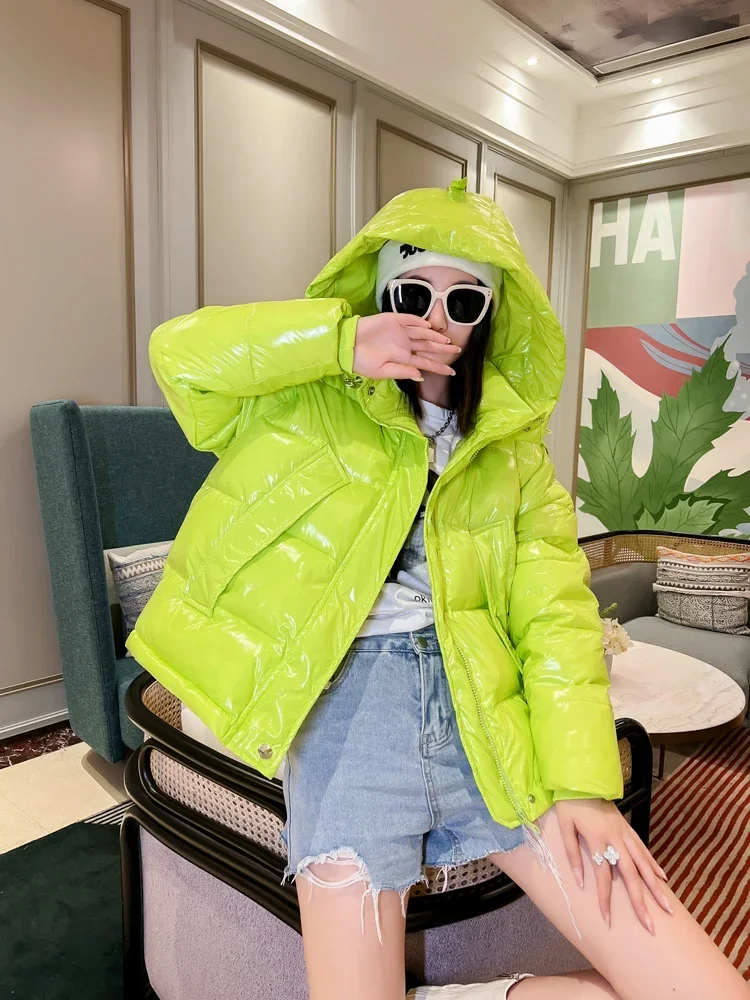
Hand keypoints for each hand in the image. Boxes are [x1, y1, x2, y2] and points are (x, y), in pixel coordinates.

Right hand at [352, 313, 460, 381]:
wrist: (346, 345)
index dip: (438, 367)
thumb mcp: (382, 371)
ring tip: (448, 341)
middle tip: (458, 351)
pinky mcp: (393, 320)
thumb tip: (420, 375)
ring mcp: (400, 332)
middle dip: (443, 350)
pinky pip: (410, 319)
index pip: (425, 363)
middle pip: (428, 347)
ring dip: (435, 337)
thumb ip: (401, 371)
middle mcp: (404, 345)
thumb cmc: (361, 361)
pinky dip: (420, 322)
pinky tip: (429, 326)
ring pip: (423, 333)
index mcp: (403, 358)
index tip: (452, 372)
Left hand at [555, 798, 672, 933]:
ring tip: (667, 908)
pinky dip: (654, 865)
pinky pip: (644, 849)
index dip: (605, 899)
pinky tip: (663, 879)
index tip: (608, 921)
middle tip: (650, 925)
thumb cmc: (570, 804)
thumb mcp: (565, 828)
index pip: (603, 877)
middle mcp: (615, 839)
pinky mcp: (628, 829)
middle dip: (641, 902)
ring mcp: (625, 834)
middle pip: (631, 875)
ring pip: (643, 864)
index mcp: (597, 840)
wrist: (582, 779)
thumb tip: (580, 882)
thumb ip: (573, 855)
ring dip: (655, 887)